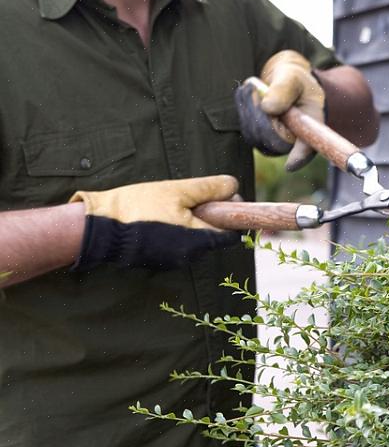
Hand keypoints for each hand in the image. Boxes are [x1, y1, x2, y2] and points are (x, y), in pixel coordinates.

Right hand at [69, 175, 240, 270]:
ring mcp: (172, 261)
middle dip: (206, 217)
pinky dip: (173, 231)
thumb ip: (208, 189)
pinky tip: (156, 216)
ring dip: (189, 223)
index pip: (230, 235)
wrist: (98, 227)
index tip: (221, 199)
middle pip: (211, 236)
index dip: (230, 216)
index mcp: (198, 241)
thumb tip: (233, 185)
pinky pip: (176, 244)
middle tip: (188, 198)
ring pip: (193, 240)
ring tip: (167, 206)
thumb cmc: (138, 207)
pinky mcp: (157, 260)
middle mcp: (189, 257)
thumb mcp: (177, 190)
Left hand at [237, 50, 325, 171]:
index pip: (307, 148)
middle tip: (255, 85)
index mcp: (311, 127)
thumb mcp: (293, 78)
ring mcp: (275, 144)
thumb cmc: (294, 81)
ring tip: (255, 86)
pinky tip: (250, 94)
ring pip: (255, 132)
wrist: (283, 83)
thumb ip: (283, 90)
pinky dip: (244, 107)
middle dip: (260, 112)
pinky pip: (245, 127)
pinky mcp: (259, 140)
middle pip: (272, 138)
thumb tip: (267, 107)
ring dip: (250, 106)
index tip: (290, 165)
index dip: (300, 157)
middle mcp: (294, 142)